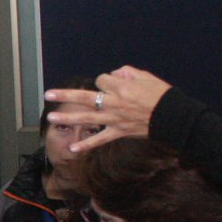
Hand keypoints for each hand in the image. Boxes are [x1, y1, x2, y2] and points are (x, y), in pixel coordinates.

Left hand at [44, 66, 171, 152]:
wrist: (173, 117)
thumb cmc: (161, 94)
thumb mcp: (145, 76)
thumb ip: (126, 72)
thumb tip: (114, 74)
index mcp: (121, 86)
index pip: (102, 80)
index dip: (105, 81)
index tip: (113, 84)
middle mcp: (114, 102)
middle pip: (84, 97)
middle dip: (65, 95)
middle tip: (48, 94)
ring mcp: (114, 118)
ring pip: (87, 117)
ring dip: (68, 118)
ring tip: (51, 117)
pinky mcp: (118, 132)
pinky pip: (100, 139)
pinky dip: (87, 145)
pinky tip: (72, 149)